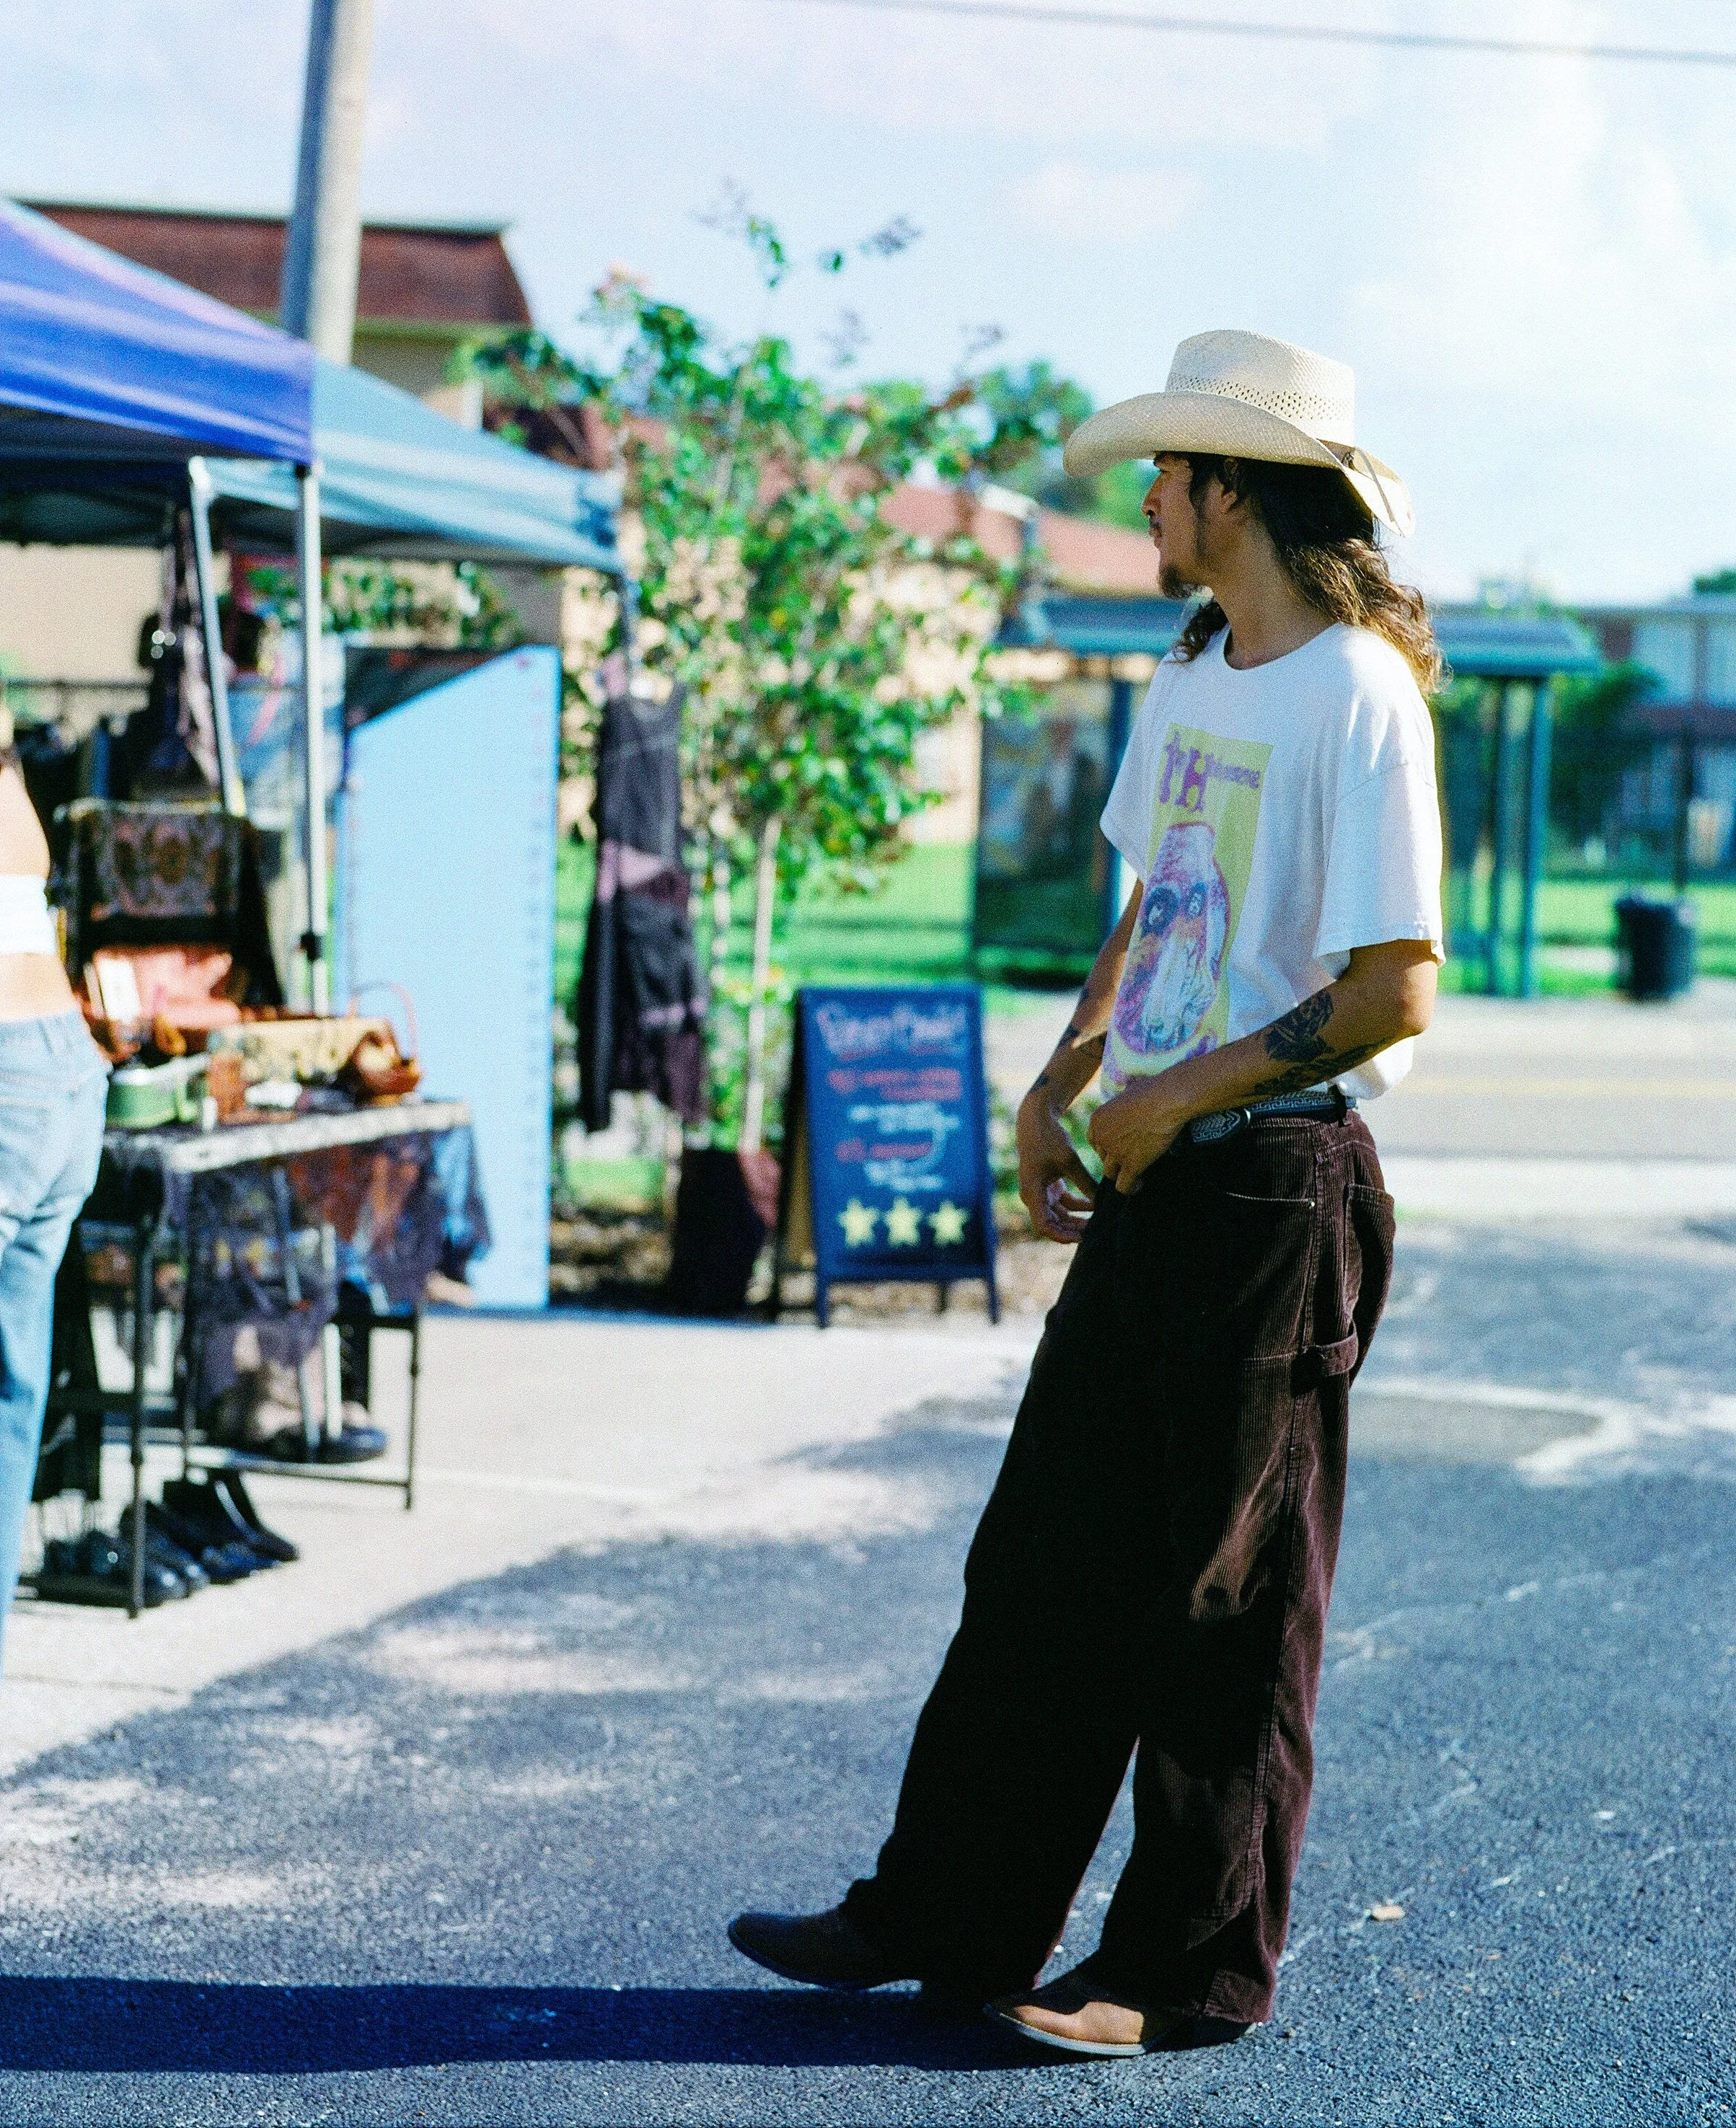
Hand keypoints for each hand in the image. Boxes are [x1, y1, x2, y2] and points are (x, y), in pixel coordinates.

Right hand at [1016, 1093, 1096, 1243]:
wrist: (1037, 1119)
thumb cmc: (1049, 1138)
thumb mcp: (1069, 1161)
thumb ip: (1085, 1183)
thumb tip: (1102, 1202)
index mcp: (1032, 1192)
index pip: (1044, 1225)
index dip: (1061, 1236)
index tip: (1081, 1237)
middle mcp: (1033, 1195)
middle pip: (1052, 1223)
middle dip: (1071, 1230)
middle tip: (1093, 1232)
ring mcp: (1040, 1191)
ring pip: (1058, 1215)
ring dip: (1075, 1220)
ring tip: (1095, 1222)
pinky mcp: (1048, 1185)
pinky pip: (1063, 1203)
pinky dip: (1077, 1206)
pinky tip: (1093, 1206)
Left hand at [1088, 1078, 1187, 1193]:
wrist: (1168, 1099)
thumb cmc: (1154, 1090)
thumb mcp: (1129, 1091)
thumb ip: (1124, 1101)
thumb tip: (1131, 1093)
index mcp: (1097, 1119)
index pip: (1095, 1141)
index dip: (1107, 1146)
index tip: (1120, 1147)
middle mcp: (1102, 1137)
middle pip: (1102, 1158)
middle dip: (1115, 1160)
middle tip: (1131, 1159)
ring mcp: (1115, 1152)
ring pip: (1110, 1174)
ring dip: (1121, 1175)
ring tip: (1136, 1175)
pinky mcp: (1131, 1164)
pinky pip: (1123, 1186)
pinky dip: (1130, 1188)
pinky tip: (1139, 1185)